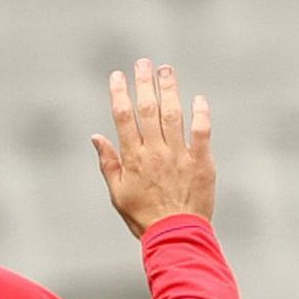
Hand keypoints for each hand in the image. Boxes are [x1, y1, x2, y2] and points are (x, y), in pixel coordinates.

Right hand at [91, 58, 214, 238]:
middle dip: (145, 83)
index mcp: (133, 158)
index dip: (120, 93)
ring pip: (173, 115)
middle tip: (144, 62)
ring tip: (167, 70)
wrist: (176, 236)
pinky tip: (198, 99)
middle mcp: (155, 152)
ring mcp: (179, 155)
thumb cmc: (144, 217)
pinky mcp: (201, 163)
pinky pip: (202, 132)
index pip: (123, 117)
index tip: (118, 75)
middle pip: (148, 109)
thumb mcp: (118, 193)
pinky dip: (200, 114)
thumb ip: (108, 163)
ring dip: (169, 90)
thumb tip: (96, 137)